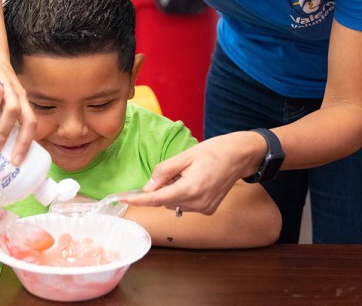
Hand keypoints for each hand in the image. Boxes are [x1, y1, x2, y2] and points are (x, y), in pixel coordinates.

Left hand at [121, 132, 261, 214]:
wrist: (239, 156)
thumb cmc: (213, 151)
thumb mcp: (185, 156)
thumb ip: (164, 172)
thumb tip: (147, 187)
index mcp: (191, 188)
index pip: (157, 199)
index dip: (138, 200)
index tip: (122, 199)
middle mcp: (198, 202)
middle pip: (165, 201)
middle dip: (162, 187)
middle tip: (175, 170)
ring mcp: (204, 208)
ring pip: (175, 203)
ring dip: (173, 191)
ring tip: (188, 174)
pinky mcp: (209, 209)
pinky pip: (186, 205)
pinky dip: (183, 195)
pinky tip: (196, 181)